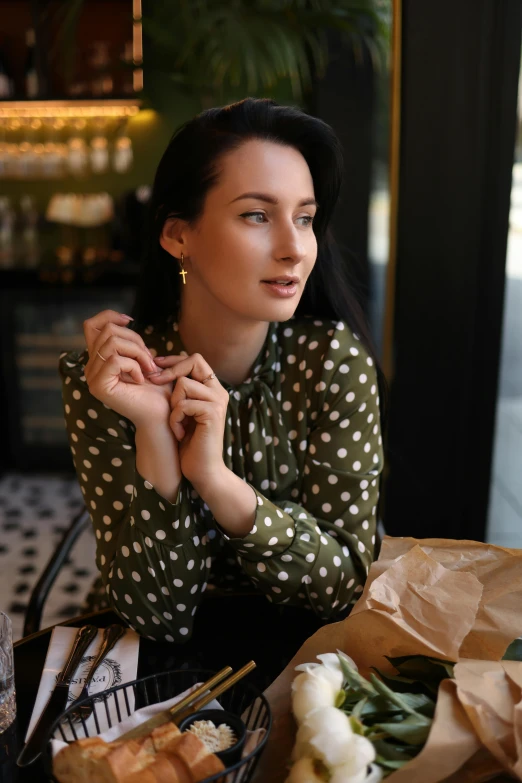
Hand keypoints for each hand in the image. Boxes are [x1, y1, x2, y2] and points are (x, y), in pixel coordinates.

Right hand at [83, 310, 173, 427]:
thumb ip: (130, 342)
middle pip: (107, 331)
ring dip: (138, 353)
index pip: (91, 325)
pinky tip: (142, 380)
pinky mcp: (99, 386)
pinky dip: (134, 366)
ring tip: (149, 369)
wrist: (161, 414)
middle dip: (135, 340)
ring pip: (112, 343)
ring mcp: (92, 377)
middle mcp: (91, 367)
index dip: (109, 316)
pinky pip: (116, 360)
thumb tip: (124, 321)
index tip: (131, 321)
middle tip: (150, 361)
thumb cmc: (157, 388)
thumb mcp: (143, 357)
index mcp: (99, 359)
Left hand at [148, 353, 229, 487]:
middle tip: (155, 382)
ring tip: (177, 423)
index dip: (174, 360)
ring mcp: (218, 401)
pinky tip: (180, 433)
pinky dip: (175, 419)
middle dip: (171, 371)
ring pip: (184, 383)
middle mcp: (219, 391)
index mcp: (213, 389)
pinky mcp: (213, 413)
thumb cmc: (189, 443)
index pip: (195, 359)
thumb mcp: (182, 411)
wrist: (203, 470)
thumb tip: (158, 367)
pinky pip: (183, 404)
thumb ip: (179, 392)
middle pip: (194, 361)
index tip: (155, 366)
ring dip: (173, 405)